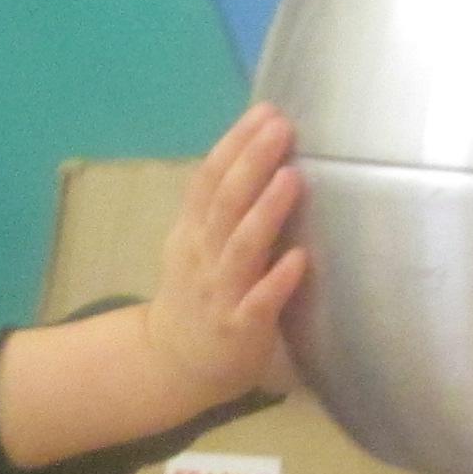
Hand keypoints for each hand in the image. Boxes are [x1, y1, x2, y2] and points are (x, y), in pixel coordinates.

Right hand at [146, 105, 309, 405]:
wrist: (173, 362)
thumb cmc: (198, 292)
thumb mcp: (195, 243)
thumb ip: (221, 205)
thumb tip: (259, 150)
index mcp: (193, 230)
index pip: (208, 178)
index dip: (235, 143)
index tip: (265, 111)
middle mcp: (203, 255)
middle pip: (224, 202)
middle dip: (252, 162)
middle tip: (281, 128)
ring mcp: (219, 292)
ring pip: (241, 247)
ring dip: (266, 211)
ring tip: (291, 178)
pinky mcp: (238, 329)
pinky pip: (258, 303)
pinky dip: (278, 280)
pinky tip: (299, 259)